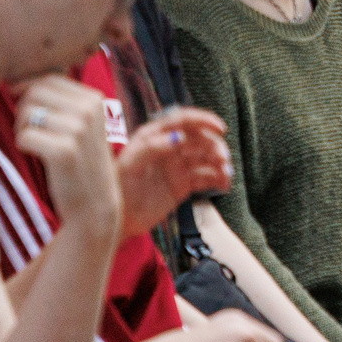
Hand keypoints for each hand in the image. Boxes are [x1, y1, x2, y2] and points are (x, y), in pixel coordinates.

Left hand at [15, 76, 122, 241]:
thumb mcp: (80, 124)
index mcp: (94, 98)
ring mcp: (79, 129)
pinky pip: (24, 136)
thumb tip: (14, 82)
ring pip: (26, 112)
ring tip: (35, 144)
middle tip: (31, 132)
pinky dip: (23, 145)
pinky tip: (37, 156)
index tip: (31, 114)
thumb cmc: (80, 161)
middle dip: (24, 110)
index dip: (30, 92)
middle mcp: (89, 109)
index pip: (48, 79)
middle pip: (35, 92)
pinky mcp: (64, 151)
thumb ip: (59, 101)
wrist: (94, 203)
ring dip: (22, 128)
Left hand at [114, 106, 233, 239]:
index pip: (182, 121)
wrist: (116, 220)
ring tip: (225, 174)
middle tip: (222, 159)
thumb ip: (152, 147)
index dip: (202, 120)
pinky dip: (217, 179)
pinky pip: (205, 178)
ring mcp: (176, 167)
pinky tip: (224, 184)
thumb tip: (179, 136)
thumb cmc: (117, 189)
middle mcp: (167, 148)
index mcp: (153, 137)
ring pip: (205, 158)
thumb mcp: (130, 165)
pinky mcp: (182, 185)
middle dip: (214, 146)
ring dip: (219, 163)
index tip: (220, 128)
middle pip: (199, 140)